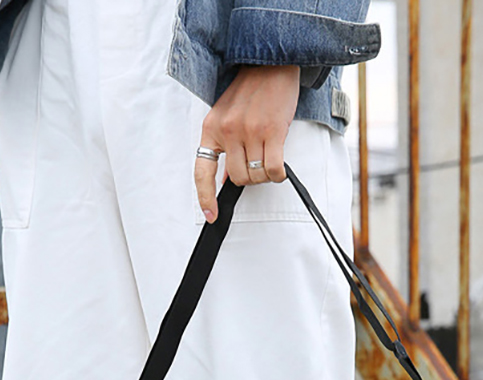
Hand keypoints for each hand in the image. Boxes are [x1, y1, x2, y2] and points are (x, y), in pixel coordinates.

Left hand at [195, 65, 300, 222]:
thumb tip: (223, 180)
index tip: (212, 215)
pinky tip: (280, 165)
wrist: (271, 61)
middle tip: (257, 164)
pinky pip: (273, 170)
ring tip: (269, 156)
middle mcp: (228, 130)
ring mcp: (249, 131)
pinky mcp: (272, 131)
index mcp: (211, 128)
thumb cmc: (250, 89)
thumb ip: (224, 147)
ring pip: (256, 176)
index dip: (206, 198)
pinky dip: (278, 174)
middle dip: (249, 178)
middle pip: (237, 178)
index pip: (202, 171)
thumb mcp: (227, 116)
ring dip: (265, 175)